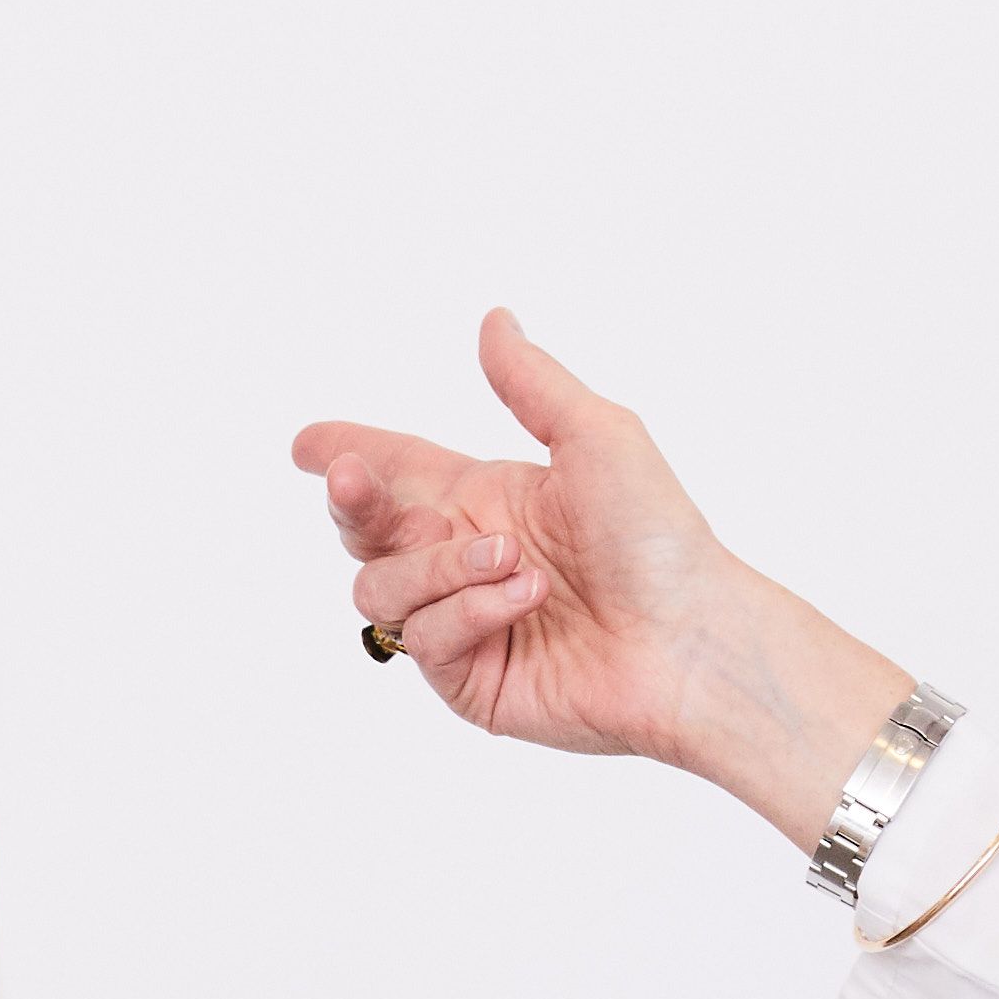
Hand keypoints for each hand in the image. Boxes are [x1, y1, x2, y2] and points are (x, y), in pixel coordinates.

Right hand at [293, 311, 919, 847]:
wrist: (691, 640)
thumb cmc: (660, 538)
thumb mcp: (599, 438)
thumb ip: (532, 385)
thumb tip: (494, 320)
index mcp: (486, 499)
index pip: (397, 471)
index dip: (347, 454)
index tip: (306, 444)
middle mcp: (464, 559)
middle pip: (365, 531)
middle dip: (350, 500)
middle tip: (350, 477)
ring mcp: (463, 622)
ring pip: (380, 587)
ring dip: (438, 564)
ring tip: (515, 560)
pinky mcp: (469, 679)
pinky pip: (425, 638)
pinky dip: (470, 609)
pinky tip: (527, 601)